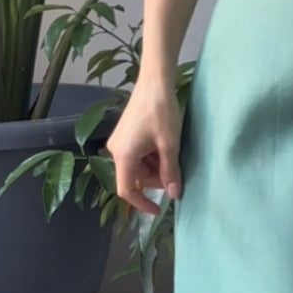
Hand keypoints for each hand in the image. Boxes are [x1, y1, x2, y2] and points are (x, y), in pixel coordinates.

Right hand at [105, 84, 183, 217]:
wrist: (155, 83)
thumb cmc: (161, 112)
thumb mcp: (169, 145)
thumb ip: (170, 172)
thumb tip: (173, 194)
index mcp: (123, 155)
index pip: (127, 190)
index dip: (142, 203)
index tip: (158, 210)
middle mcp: (116, 151)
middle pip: (135, 177)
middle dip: (156, 179)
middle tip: (176, 172)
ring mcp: (120, 142)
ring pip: (138, 166)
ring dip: (155, 167)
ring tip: (171, 154)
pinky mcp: (125, 135)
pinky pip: (137, 155)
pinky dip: (151, 157)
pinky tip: (164, 147)